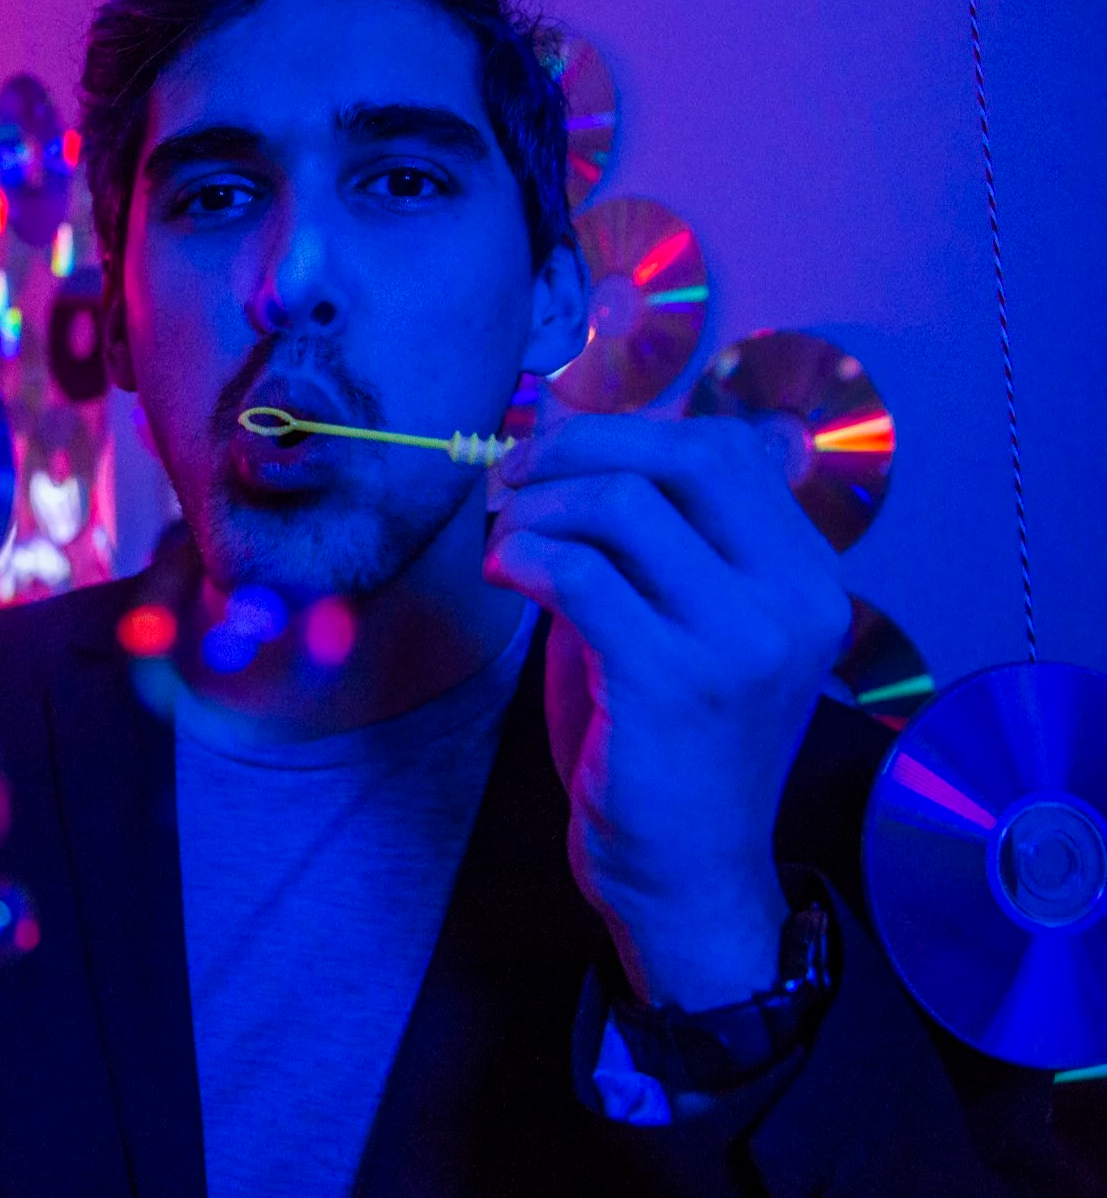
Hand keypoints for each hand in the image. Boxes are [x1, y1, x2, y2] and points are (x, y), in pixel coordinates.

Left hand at [484, 413, 849, 1009]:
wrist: (686, 877)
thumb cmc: (665, 746)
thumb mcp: (678, 623)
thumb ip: (646, 540)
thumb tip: (566, 435)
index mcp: (805, 576)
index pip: (723, 447)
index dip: (623, 432)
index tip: (553, 454)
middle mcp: (792, 599)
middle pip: (681, 456)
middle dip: (575, 448)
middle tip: (511, 479)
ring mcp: (740, 640)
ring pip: (620, 504)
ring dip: (536, 508)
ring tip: (504, 543)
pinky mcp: (672, 680)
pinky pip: (577, 572)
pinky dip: (521, 556)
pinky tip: (503, 576)